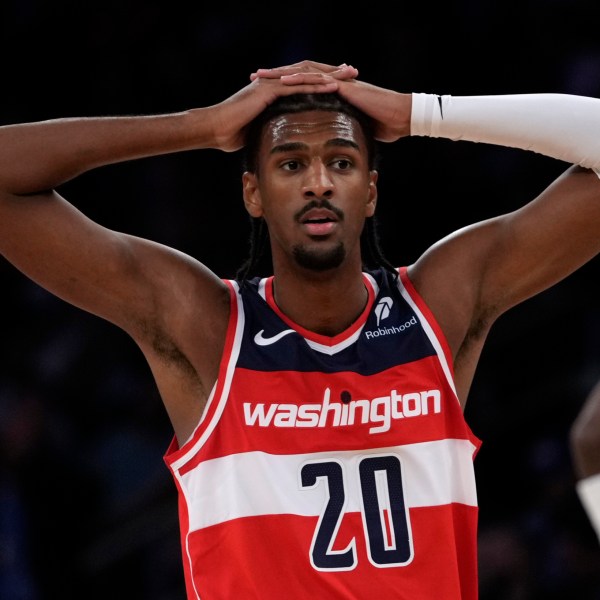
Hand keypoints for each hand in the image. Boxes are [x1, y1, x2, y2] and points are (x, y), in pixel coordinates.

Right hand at [210, 68, 343, 152]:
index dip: (323, 82)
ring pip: (306, 76)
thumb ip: (272, 130)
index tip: (343, 83)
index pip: (304, 83)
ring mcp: (272, 85)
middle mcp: (275, 83)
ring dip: (329, 75)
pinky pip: (297, 86)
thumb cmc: (232, 135)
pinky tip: (332, 86)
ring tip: (349, 75)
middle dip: (332, 72)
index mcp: (274, 91)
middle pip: (309, 74)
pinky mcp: (269, 90)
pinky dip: (315, 85)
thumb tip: (281, 142)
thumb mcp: (258, 131)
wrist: (216, 129)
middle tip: (353, 71)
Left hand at [250, 59, 411, 142]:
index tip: (263, 90)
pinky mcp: (344, 86)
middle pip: (298, 73)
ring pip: (304, 72)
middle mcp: (333, 82)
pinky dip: (300, 80)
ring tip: (261, 76)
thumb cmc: (381, 126)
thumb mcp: (353, 128)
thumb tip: (329, 144)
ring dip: (281, 73)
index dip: (282, 86)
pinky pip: (318, 80)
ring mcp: (338, 82)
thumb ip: (338, 130)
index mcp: (332, 91)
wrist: (400, 118)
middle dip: (275, 75)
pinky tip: (284, 82)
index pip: (303, 84)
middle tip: (254, 77)